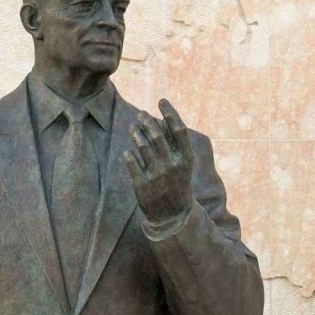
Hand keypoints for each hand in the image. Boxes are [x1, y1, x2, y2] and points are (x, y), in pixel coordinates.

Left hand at [123, 98, 194, 225]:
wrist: (173, 214)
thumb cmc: (177, 182)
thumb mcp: (182, 163)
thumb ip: (174, 142)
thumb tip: (161, 118)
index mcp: (186, 158)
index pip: (178, 129)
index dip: (169, 112)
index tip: (161, 100)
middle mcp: (172, 165)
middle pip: (157, 135)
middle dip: (147, 121)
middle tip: (140, 114)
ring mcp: (157, 175)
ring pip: (142, 146)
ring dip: (135, 133)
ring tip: (133, 127)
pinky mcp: (142, 184)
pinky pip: (131, 161)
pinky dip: (128, 154)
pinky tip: (128, 151)